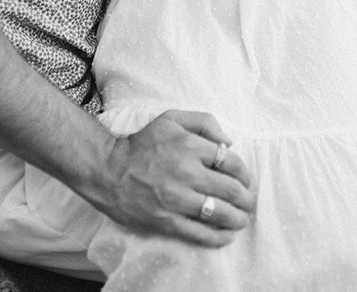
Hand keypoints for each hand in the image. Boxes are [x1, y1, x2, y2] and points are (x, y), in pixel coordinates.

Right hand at [91, 110, 256, 246]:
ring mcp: (177, 199)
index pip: (232, 162)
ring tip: (242, 219)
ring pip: (219, 212)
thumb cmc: (142, 143)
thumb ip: (205, 122)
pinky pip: (198, 232)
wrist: (107, 169)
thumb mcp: (172, 119)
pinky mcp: (165, 220)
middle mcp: (187, 173)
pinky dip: (217, 236)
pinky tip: (227, 236)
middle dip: (246, 198)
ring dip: (237, 218)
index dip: (245, 174)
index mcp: (191, 147)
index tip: (247, 180)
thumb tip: (230, 141)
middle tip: (250, 201)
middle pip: (231, 189)